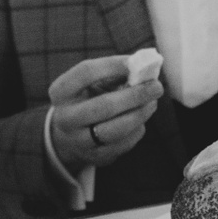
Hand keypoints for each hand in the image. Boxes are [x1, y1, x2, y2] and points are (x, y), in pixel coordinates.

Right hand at [48, 55, 163, 171]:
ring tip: (152, 103)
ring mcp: (78, 140)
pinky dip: (137, 130)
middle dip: (135, 95)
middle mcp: (65, 118)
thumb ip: (114, 74)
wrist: (69, 136)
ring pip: (115, 129)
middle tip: (156, 86)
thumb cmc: (87, 100)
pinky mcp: (95, 157)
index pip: (85, 73)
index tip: (135, 62)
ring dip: (140, 114)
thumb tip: (144, 68)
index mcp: (61, 92)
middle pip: (103, 106)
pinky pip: (123, 144)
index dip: (113, 65)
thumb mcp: (91, 84)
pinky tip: (141, 120)